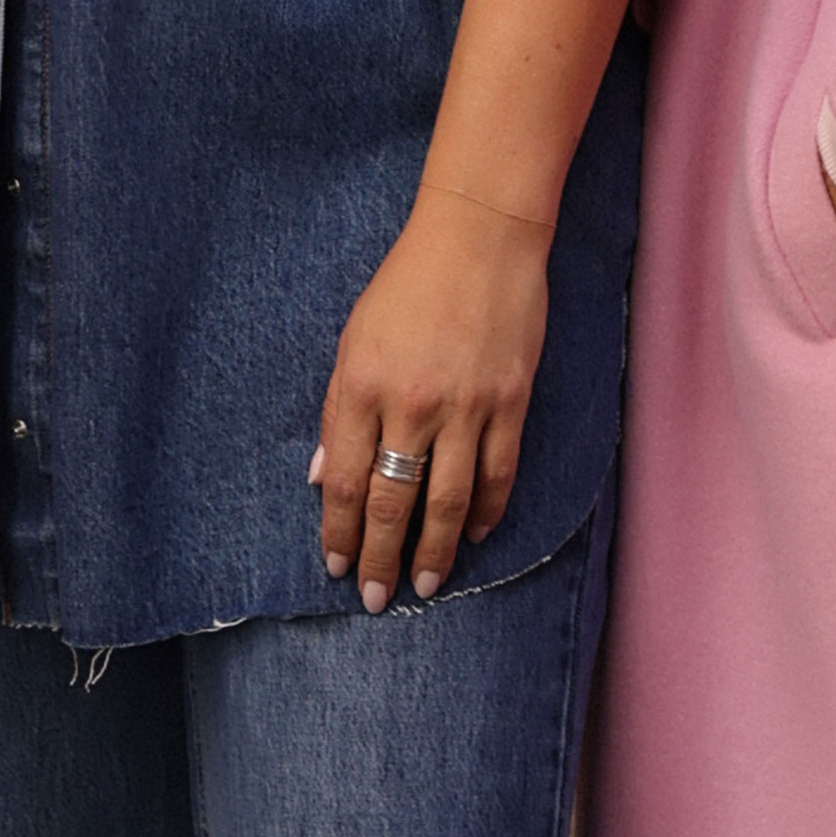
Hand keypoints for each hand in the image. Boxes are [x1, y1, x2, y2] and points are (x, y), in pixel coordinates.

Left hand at [313, 188, 555, 611]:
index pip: (347, 483)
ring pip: (448, 501)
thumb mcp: (353, 341)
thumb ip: (340, 415)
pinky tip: (473, 536)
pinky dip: (485, 512)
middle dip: (381, 559)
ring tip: (424, 585)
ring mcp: (466, 407)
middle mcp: (411, 404)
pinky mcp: (510, 402)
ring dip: (434, 551)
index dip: (340, 533)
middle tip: (375, 598)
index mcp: (362, 387)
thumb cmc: (406, 286)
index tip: (337, 566)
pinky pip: (497, 473)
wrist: (480, 238)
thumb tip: (325, 480)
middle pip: (394, 503)